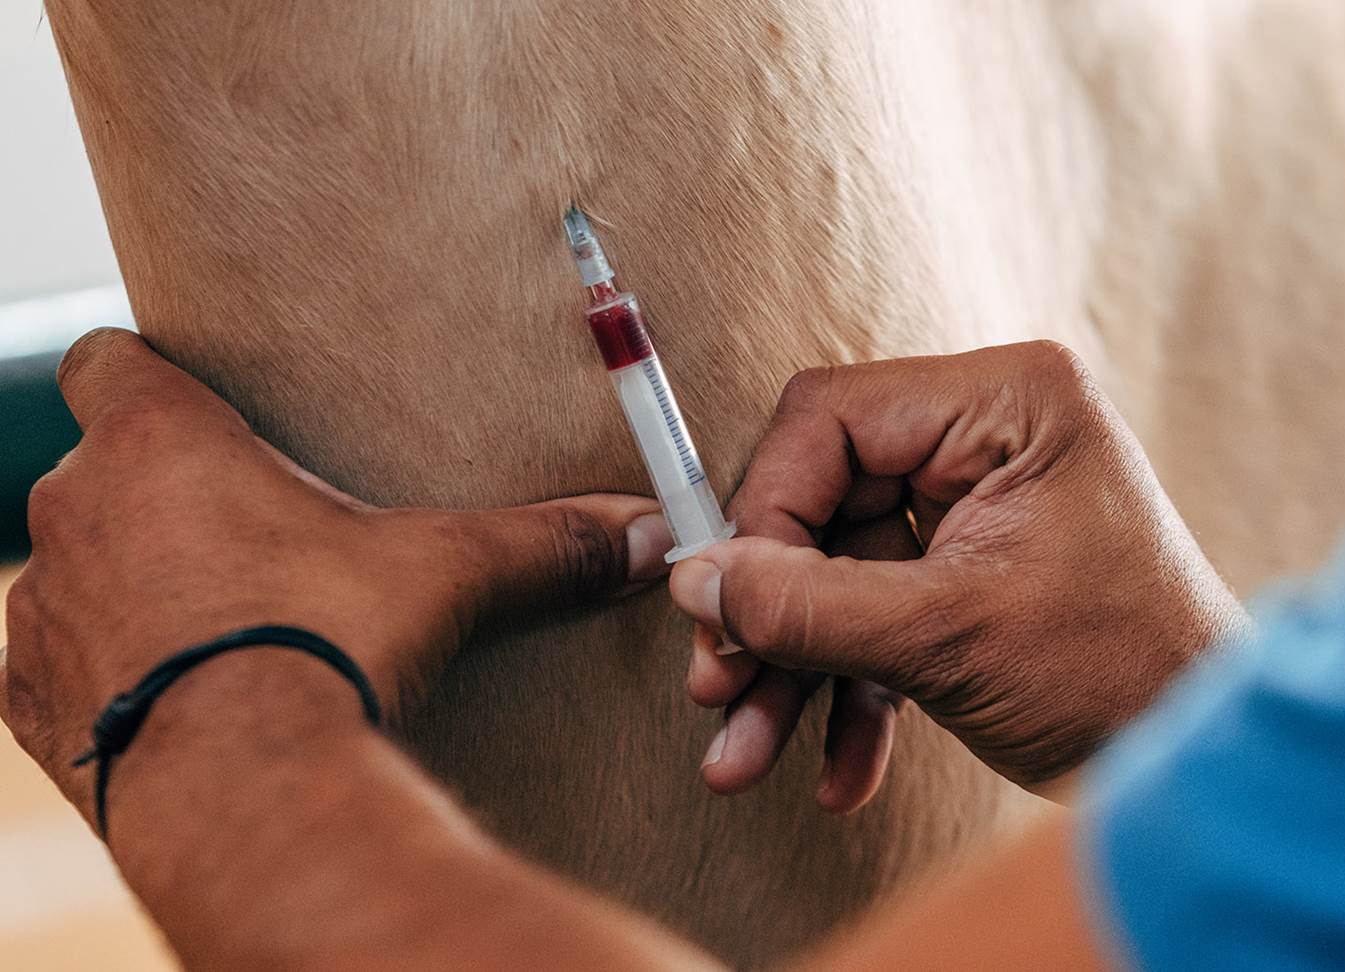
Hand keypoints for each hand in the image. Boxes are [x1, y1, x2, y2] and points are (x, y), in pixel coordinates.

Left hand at [2, 328, 671, 823]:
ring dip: (127, 585)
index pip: (103, 358)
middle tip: (246, 540)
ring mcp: (43, 609)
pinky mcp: (28, 701)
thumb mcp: (446, 574)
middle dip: (159, 497)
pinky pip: (55, 664)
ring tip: (215, 629)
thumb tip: (647, 532)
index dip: (145, 378)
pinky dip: (102, 673)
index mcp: (159, 442)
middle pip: (97, 469)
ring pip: (75, 567)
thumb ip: (542, 541)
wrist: (247, 793)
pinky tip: (176, 696)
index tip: (201, 416)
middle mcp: (75, 508)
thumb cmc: (328, 647)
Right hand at [669, 341, 1247, 801]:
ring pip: (840, 568)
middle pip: (823, 499)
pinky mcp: (970, 570)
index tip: (727, 603)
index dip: (764, 509)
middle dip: (772, 611)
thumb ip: (807, 605)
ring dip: (796, 667)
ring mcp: (977, 507)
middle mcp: (987, 437)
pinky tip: (837, 769)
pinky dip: (851, 688)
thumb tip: (693, 581)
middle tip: (721, 688)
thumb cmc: (1120, 679)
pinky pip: (880, 609)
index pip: (829, 418)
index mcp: (1006, 403)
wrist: (1201, 766)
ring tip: (748, 758)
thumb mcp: (946, 640)